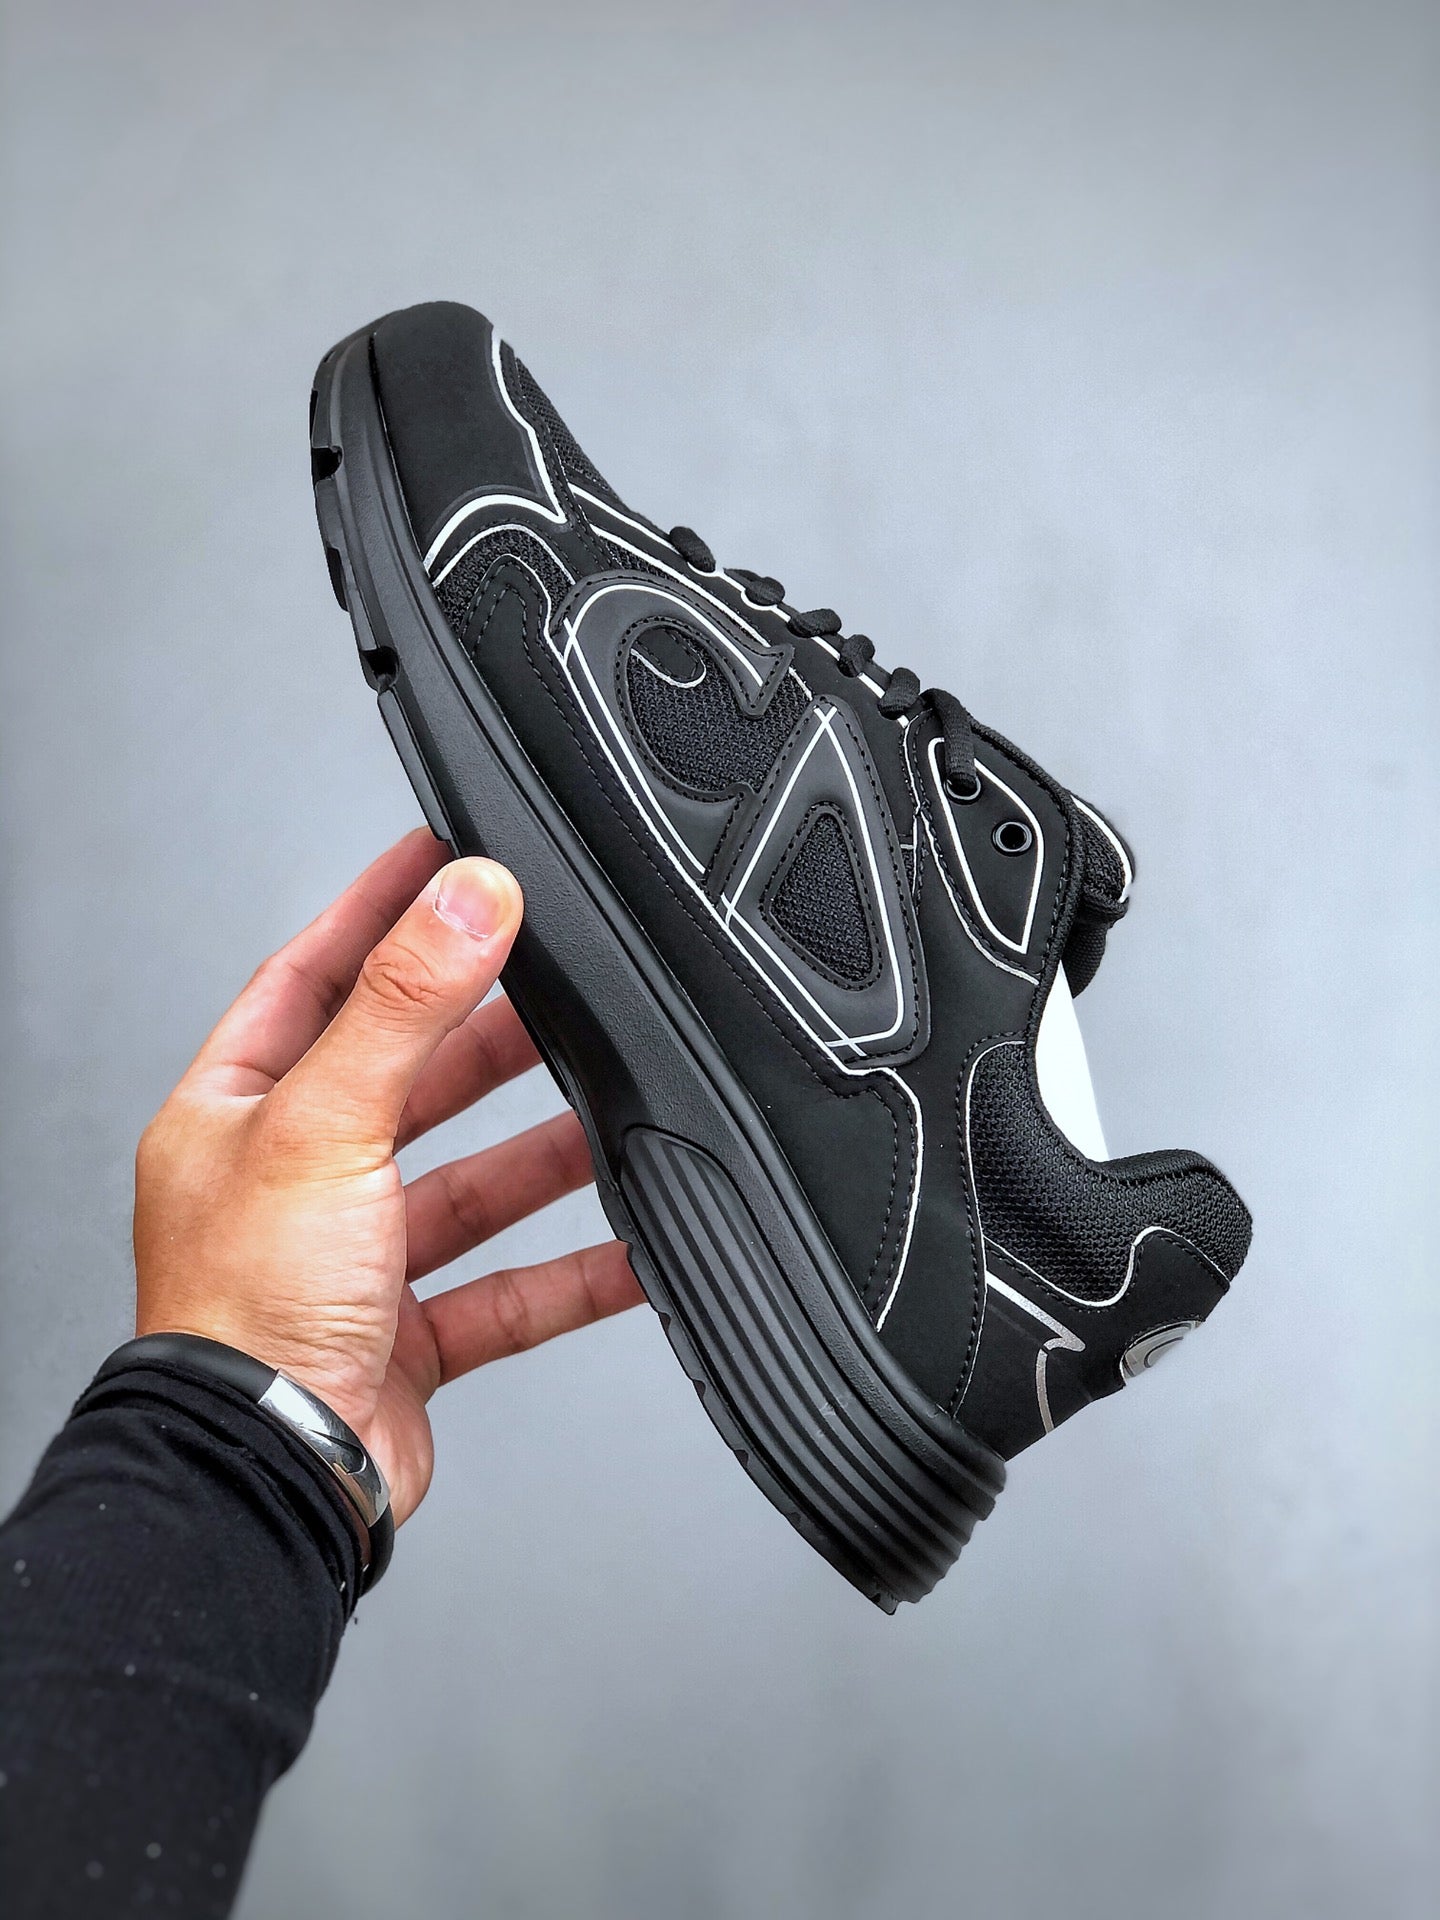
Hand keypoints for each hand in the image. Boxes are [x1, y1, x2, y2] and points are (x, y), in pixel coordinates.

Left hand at [133, 829, 642, 1525]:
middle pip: (406, 1076)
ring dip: (543, 1150)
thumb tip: (469, 896)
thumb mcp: (324, 1124)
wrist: (268, 1479)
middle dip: (486, 1030)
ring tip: (615, 1098)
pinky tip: (634, 1246)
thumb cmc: (241, 1317)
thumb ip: (405, 1005)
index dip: (381, 912)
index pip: (314, 976)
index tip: (442, 853)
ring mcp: (352, 1260)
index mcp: (237, 1112)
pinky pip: (512, 1287)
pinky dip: (575, 1270)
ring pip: (469, 1182)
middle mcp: (290, 1181)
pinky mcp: (407, 1333)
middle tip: (559, 973)